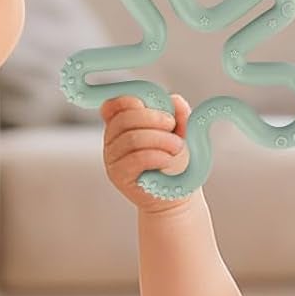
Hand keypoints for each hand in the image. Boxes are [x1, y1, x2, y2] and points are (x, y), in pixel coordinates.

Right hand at [100, 93, 192, 214]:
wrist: (178, 195)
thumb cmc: (177, 164)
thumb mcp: (182, 133)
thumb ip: (179, 114)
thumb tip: (174, 100)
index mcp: (122, 125)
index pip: (115, 104)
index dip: (135, 102)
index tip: (162, 113)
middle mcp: (112, 140)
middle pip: (124, 118)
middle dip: (154, 119)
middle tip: (173, 128)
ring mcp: (113, 159)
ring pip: (131, 138)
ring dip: (160, 140)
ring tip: (177, 148)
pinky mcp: (119, 176)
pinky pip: (136, 158)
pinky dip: (157, 156)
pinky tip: (167, 161)